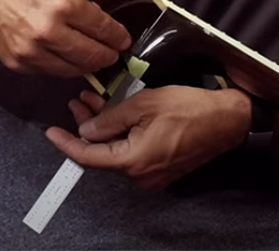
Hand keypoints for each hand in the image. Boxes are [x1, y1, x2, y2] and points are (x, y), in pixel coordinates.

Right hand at [0, 0, 131, 76]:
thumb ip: (72, 3)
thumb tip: (92, 19)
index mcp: (60, 4)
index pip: (100, 27)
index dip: (116, 35)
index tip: (122, 39)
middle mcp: (47, 31)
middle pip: (90, 54)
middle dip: (107, 56)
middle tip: (113, 55)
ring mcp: (30, 50)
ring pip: (71, 69)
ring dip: (86, 66)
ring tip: (93, 62)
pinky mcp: (15, 61)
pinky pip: (47, 71)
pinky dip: (60, 67)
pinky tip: (66, 61)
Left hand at [44, 86, 251, 189]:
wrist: (228, 120)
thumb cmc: (189, 108)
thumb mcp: (144, 104)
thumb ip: (111, 118)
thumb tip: (87, 130)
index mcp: (133, 161)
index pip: (88, 156)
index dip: (66, 143)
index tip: (50, 131)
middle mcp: (140, 176)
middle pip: (102, 153)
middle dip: (87, 126)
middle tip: (78, 101)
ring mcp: (152, 175)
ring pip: (116, 151)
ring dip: (104, 128)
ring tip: (94, 101)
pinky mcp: (161, 169)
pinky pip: (132, 153)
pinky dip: (121, 134)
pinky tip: (117, 114)